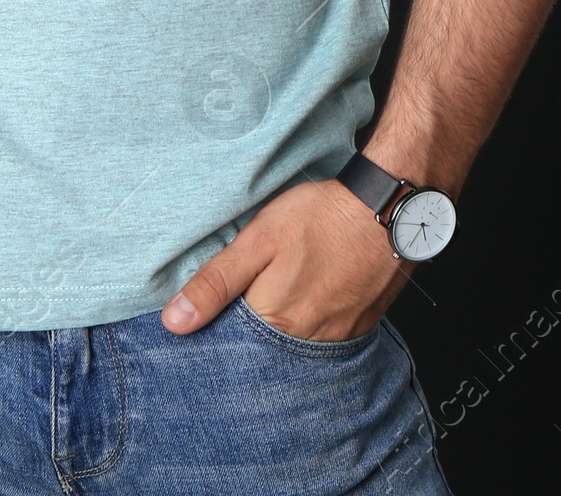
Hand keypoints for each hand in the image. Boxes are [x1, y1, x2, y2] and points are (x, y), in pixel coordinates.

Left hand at [160, 179, 409, 338]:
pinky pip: (323, 339)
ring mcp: (336, 337)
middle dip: (249, 328)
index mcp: (275, 320)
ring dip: (280, 327)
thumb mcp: (258, 239)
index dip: (217, 325)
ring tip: (279, 290)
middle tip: (250, 289)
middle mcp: (306, 341)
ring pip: (293, 345)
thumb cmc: (320, 218)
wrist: (387, 211)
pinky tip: (306, 295)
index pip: (232, 342)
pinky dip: (309, 322)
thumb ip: (216, 282)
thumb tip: (174, 322)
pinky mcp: (357, 328)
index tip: (210, 308)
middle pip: (263, 348)